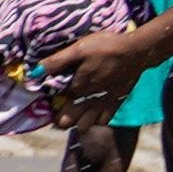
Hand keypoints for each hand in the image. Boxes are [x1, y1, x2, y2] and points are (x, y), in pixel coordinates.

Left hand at [35, 29, 149, 115]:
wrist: (139, 51)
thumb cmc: (107, 47)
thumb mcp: (79, 49)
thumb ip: (56, 62)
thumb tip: (33, 73)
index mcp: (78, 88)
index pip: (57, 105)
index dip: (50, 105)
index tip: (47, 102)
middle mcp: (90, 100)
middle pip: (69, 122)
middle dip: (61, 120)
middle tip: (59, 112)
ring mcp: (104, 103)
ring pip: (86, 125)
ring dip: (79, 122)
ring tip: (75, 113)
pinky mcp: (117, 102)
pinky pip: (104, 120)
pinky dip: (97, 120)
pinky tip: (93, 112)